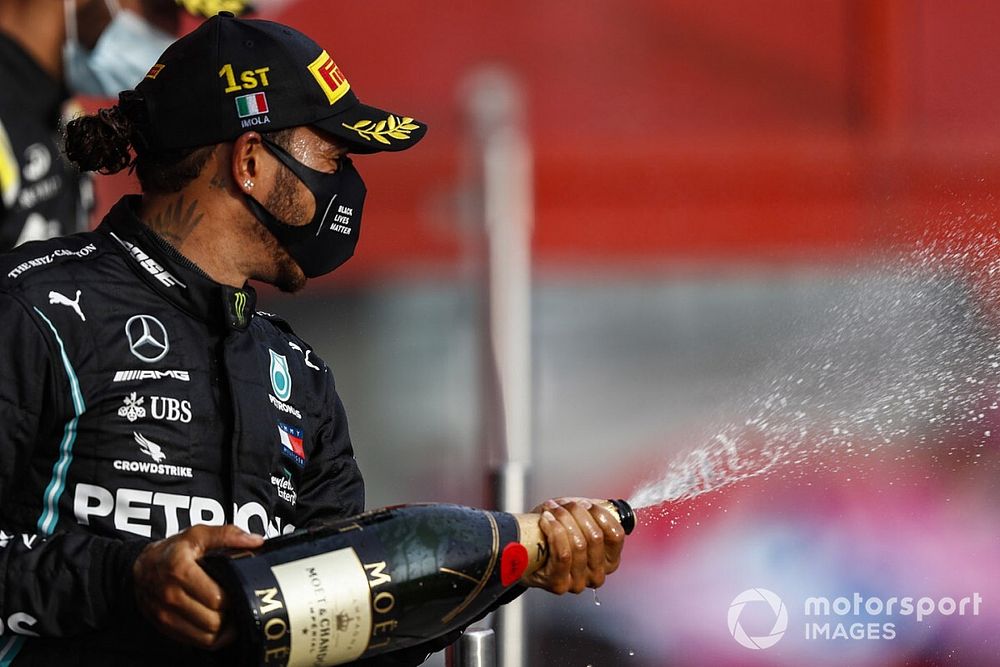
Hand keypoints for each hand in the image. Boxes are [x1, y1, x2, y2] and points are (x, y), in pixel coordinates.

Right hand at [132, 524, 263, 648]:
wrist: (141, 566)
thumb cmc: (171, 551)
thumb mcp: (198, 534)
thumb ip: (228, 534)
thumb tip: (254, 540)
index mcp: (180, 570)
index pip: (217, 598)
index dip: (235, 596)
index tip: (241, 590)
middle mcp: (170, 595)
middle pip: (213, 620)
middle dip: (231, 614)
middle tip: (238, 603)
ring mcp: (166, 614)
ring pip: (206, 636)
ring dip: (224, 629)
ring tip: (231, 614)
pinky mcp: (165, 627)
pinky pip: (196, 641)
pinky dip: (212, 637)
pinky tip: (219, 624)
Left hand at [522, 497, 624, 593]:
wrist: (524, 553)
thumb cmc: (553, 535)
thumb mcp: (578, 521)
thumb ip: (595, 514)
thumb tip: (614, 508)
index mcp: (610, 560)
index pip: (616, 535)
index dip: (600, 514)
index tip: (584, 504)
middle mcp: (598, 575)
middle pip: (595, 537)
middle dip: (576, 513)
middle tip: (561, 505)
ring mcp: (579, 582)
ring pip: (578, 544)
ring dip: (562, 520)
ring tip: (551, 511)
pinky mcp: (560, 584)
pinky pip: (563, 554)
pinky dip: (554, 531)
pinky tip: (546, 521)